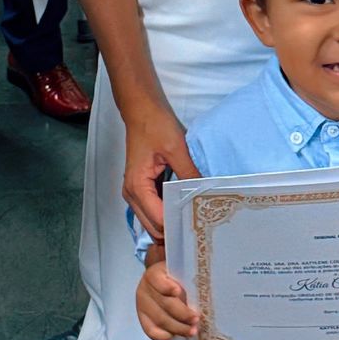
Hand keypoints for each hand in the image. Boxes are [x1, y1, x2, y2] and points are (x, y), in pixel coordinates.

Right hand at [122, 102, 197, 241]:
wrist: (142, 110)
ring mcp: (135, 193)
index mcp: (137, 187)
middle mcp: (132, 195)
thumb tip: (206, 196)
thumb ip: (190, 174)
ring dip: (172, 222)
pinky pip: (154, 211)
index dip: (179, 225)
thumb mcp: (177, 149)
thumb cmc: (155, 125)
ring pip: (154, 223)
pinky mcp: (142, 189)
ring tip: (196, 216)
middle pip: (155, 229)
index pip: (159, 222)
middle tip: (201, 224)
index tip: (201, 223)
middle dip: (175, 230)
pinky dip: (168, 213)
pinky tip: (186, 206)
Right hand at [136, 254, 198, 339]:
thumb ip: (186, 281)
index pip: (157, 280)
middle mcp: (145, 289)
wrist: (160, 282)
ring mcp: (142, 305)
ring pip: (160, 320)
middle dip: (182, 313)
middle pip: (163, 303)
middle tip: (196, 319)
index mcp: (154, 274)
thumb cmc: (175, 278)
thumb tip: (201, 296)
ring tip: (192, 331)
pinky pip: (151, 331)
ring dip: (178, 328)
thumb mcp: (179, 273)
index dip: (167, 287)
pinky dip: (164, 336)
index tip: (179, 292)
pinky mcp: (143, 319)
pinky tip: (175, 336)